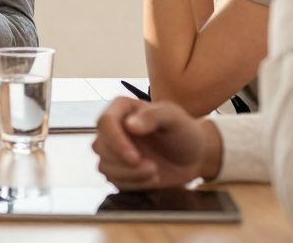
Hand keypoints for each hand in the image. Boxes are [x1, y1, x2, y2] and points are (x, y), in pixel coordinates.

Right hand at [92, 98, 217, 189]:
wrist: (193, 157)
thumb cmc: (184, 132)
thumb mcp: (174, 118)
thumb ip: (154, 116)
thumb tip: (130, 125)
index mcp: (122, 108)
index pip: (105, 122)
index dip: (116, 142)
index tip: (135, 158)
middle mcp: (113, 128)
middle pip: (100, 146)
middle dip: (125, 163)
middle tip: (153, 167)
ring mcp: (113, 150)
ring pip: (104, 166)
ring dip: (130, 175)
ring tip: (155, 172)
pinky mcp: (118, 170)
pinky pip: (113, 181)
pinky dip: (133, 184)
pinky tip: (151, 178)